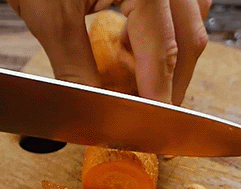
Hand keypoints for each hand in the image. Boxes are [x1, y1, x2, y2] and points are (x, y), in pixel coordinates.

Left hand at [6, 0, 210, 105]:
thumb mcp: (49, 14)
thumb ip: (76, 66)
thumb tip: (97, 109)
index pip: (164, 48)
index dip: (161, 94)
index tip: (155, 126)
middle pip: (189, 37)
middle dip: (171, 81)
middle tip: (150, 115)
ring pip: (190, 19)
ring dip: (171, 55)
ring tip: (138, 79)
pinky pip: (176, 5)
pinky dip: (162, 30)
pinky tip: (133, 43)